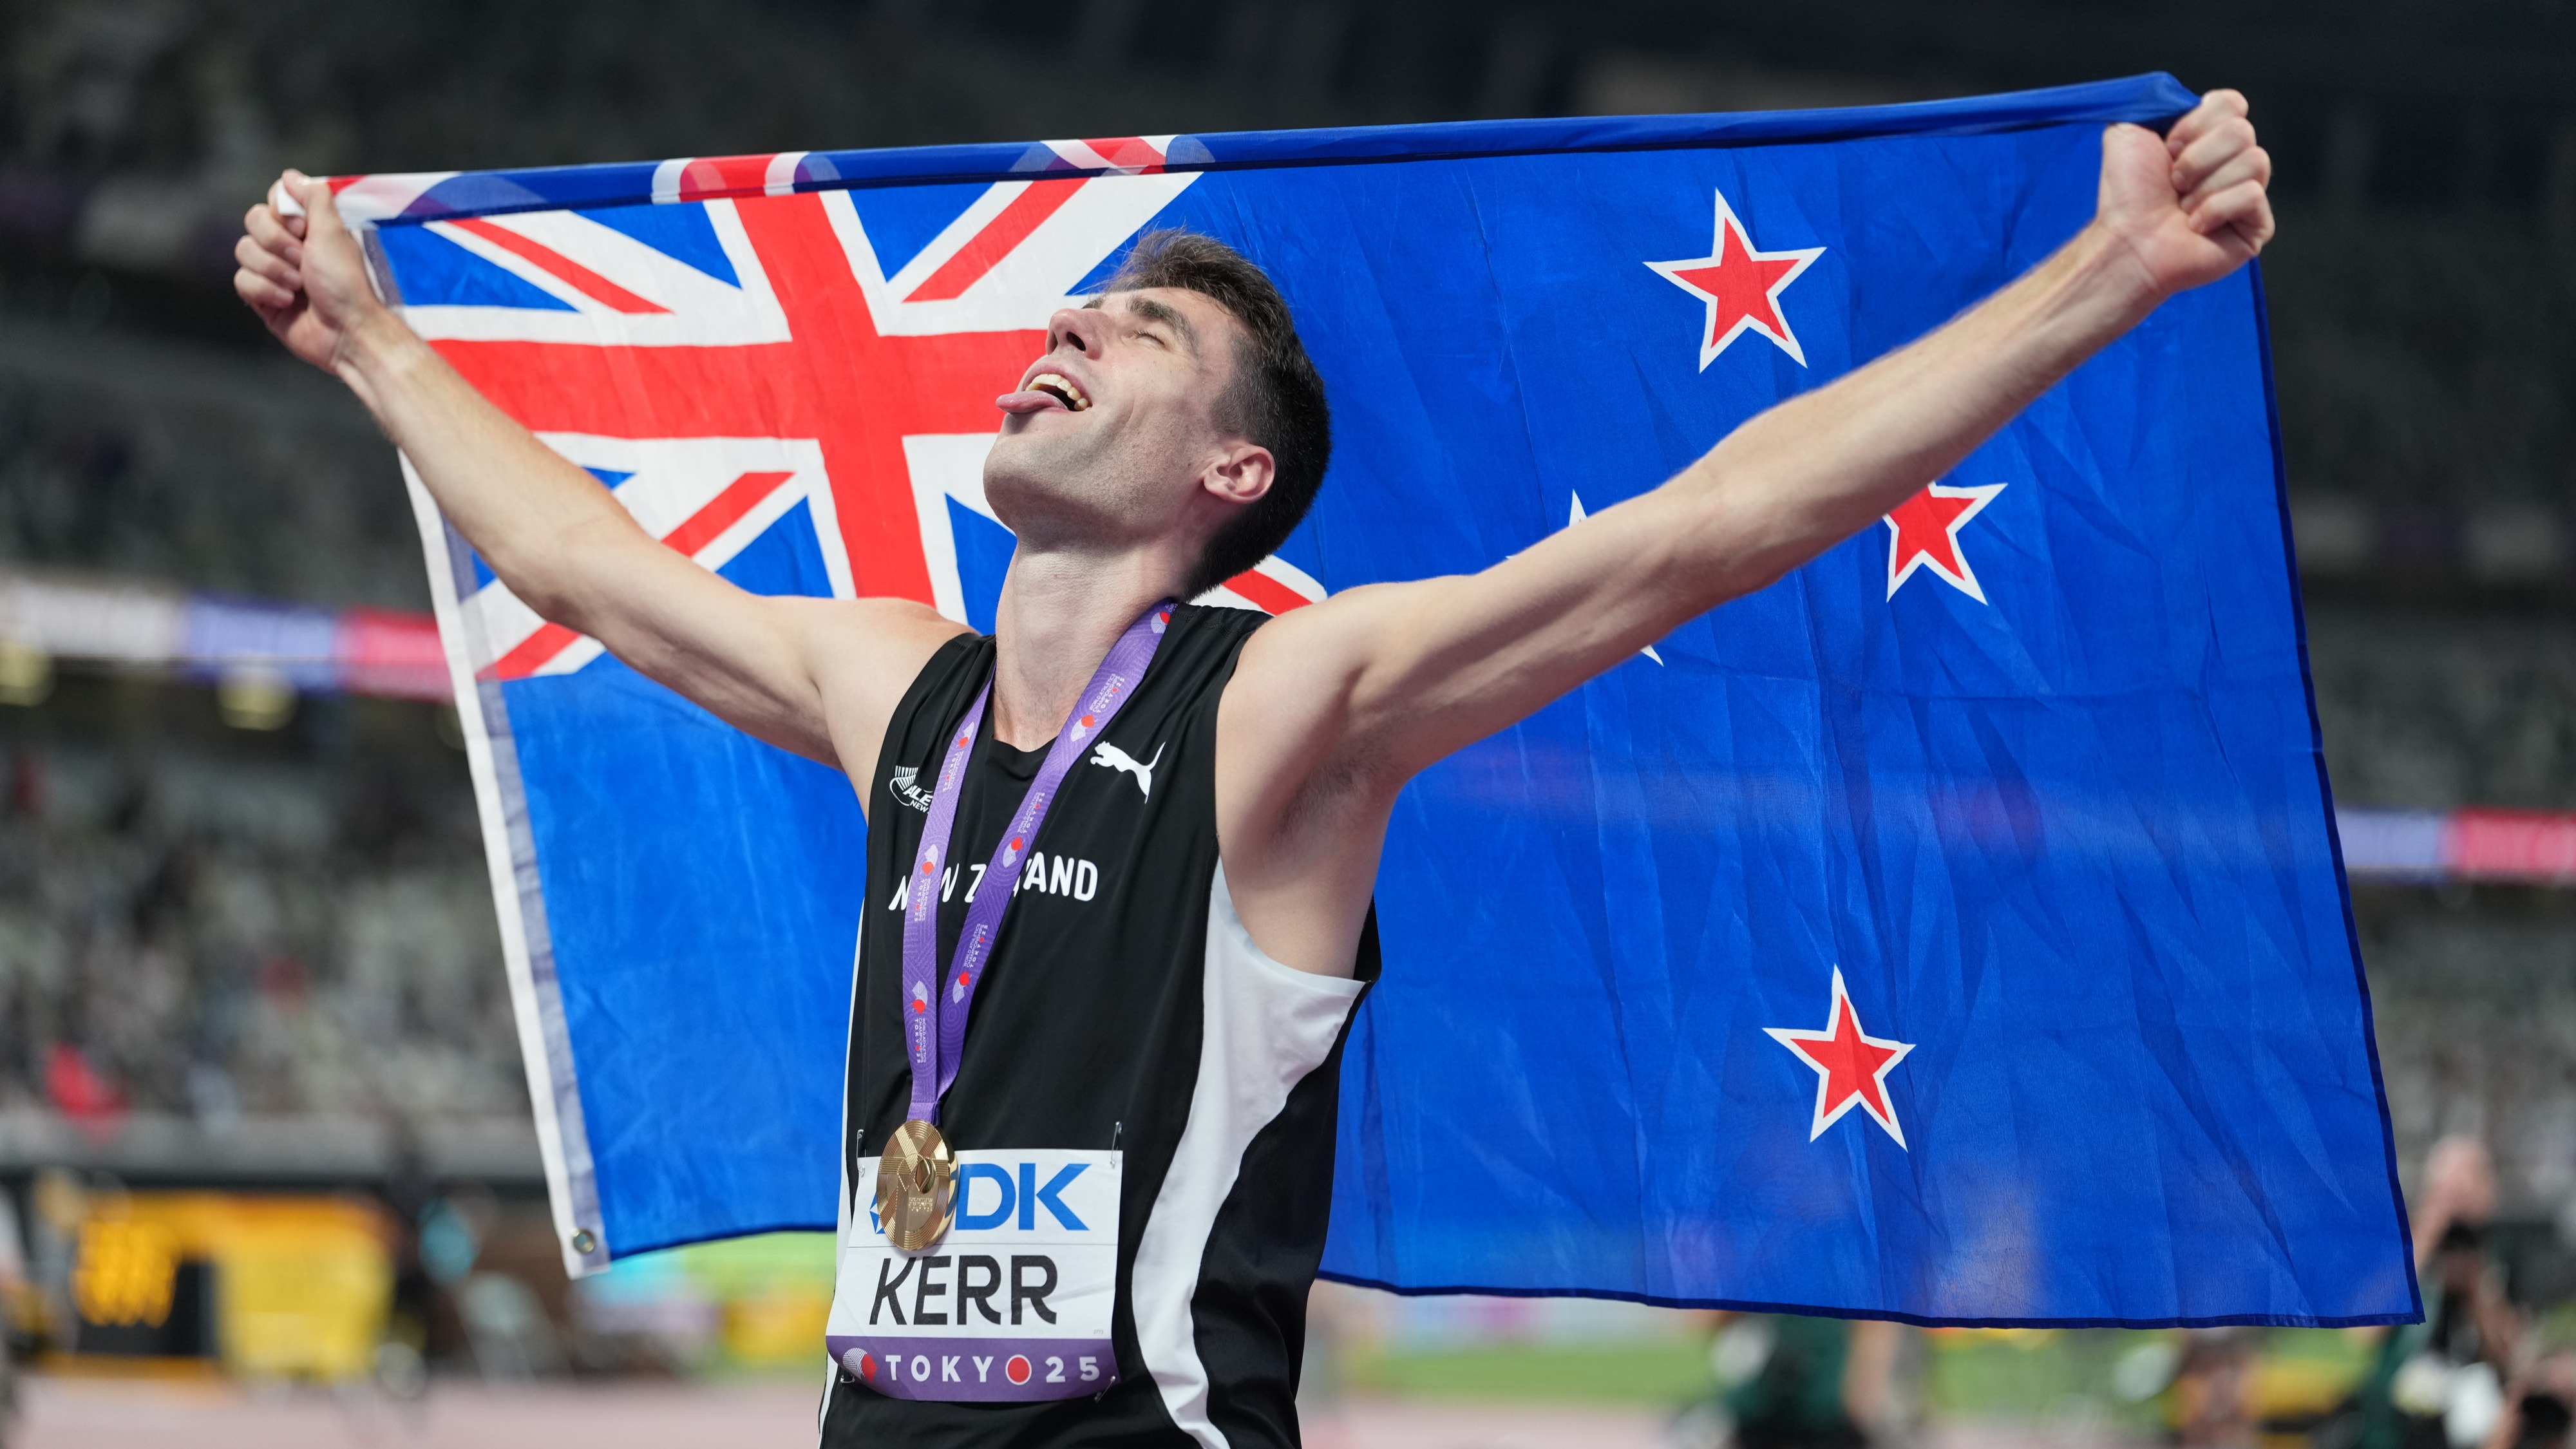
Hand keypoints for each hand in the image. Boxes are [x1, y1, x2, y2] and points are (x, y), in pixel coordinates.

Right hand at [232, 169, 387, 372]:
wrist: (345, 331)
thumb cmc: (346, 284)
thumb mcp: (333, 232)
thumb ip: (314, 198)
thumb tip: (290, 175)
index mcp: (308, 228)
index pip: (274, 200)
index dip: (282, 212)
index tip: (302, 228)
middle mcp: (289, 246)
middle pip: (253, 221)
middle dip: (276, 242)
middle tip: (302, 260)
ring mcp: (274, 271)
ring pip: (244, 251)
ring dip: (273, 269)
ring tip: (299, 286)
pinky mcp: (262, 297)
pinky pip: (242, 280)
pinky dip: (265, 290)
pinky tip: (287, 302)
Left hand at [2095, 89, 2273, 299]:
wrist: (2128, 241)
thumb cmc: (2126, 194)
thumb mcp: (2127, 130)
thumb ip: (2154, 100)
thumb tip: (2184, 94)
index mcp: (2209, 136)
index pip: (2232, 103)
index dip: (2197, 123)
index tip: (2168, 147)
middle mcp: (2232, 161)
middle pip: (2243, 130)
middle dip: (2197, 158)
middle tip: (2172, 181)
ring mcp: (2248, 192)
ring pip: (2255, 160)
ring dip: (2205, 185)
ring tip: (2182, 207)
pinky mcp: (2257, 224)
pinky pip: (2252, 195)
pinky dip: (2215, 209)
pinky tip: (2196, 226)